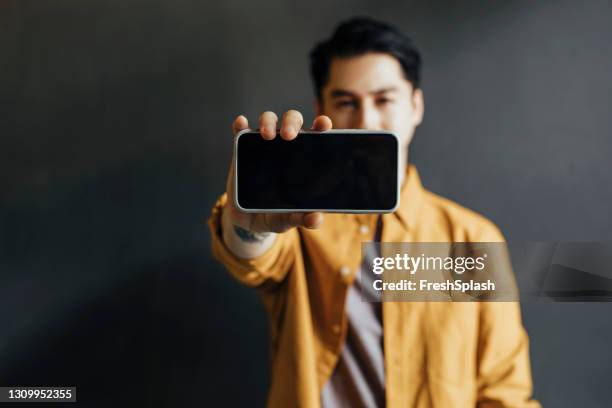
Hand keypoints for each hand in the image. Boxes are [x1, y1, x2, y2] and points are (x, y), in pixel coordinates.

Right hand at [223, 110, 331, 232]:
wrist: (248, 220)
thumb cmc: (276, 215)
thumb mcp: (289, 219)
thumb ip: (302, 218)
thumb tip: (317, 219)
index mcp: (304, 158)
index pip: (317, 135)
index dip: (321, 125)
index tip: (323, 124)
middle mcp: (286, 146)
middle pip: (292, 121)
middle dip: (292, 122)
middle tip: (289, 136)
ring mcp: (263, 145)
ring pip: (269, 120)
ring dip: (268, 122)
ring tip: (267, 135)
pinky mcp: (243, 149)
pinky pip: (241, 131)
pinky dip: (240, 125)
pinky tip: (240, 123)